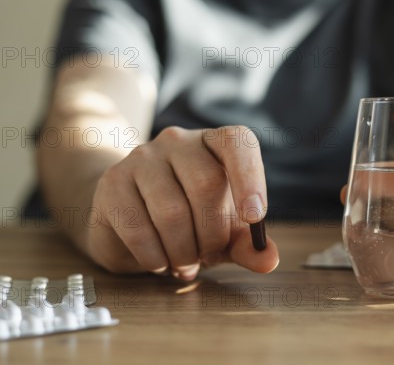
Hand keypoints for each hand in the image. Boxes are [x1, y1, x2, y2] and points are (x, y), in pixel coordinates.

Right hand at [87, 126, 278, 279]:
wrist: (130, 220)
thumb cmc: (189, 221)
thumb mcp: (224, 233)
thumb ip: (247, 244)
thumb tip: (268, 258)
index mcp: (214, 143)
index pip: (237, 143)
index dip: (250, 178)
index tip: (255, 217)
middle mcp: (178, 141)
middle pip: (207, 185)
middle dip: (213, 234)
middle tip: (210, 256)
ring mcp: (142, 158)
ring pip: (172, 212)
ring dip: (184, 251)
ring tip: (186, 263)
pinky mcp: (112, 183)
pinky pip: (138, 228)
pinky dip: (155, 257)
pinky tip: (160, 261)